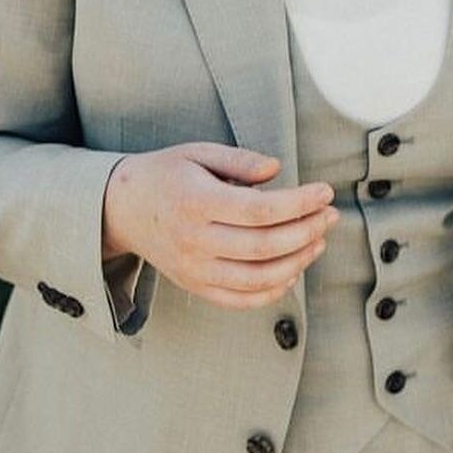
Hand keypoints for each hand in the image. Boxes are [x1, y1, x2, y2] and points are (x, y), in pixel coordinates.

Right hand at [102, 143, 336, 309]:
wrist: (121, 208)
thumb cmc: (167, 174)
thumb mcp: (199, 153)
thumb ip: (240, 161)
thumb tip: (277, 169)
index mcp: (197, 203)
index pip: (260, 210)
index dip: (299, 203)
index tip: (326, 192)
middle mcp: (194, 241)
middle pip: (263, 246)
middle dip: (307, 231)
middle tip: (331, 215)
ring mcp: (193, 269)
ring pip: (257, 278)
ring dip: (297, 262)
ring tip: (319, 241)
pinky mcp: (194, 286)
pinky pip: (239, 300)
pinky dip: (272, 291)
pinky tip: (294, 271)